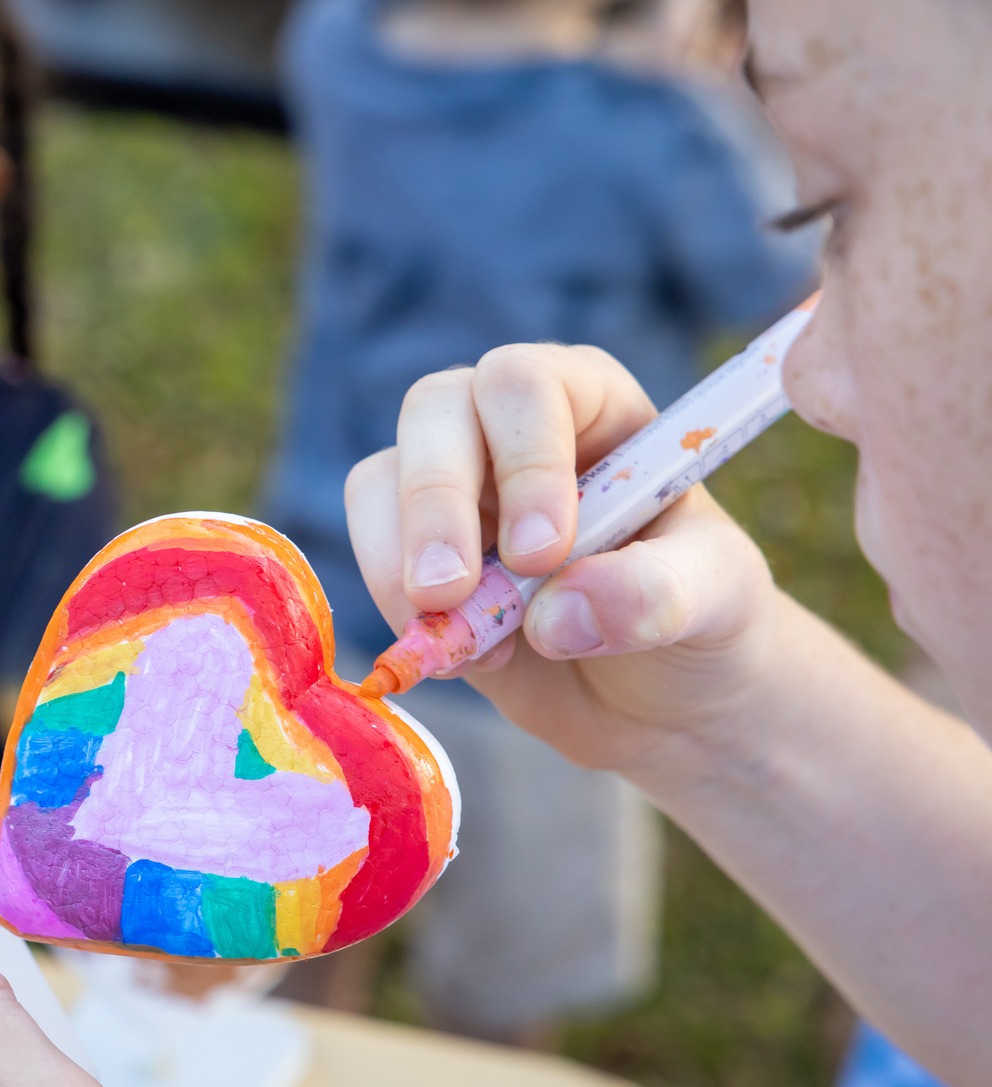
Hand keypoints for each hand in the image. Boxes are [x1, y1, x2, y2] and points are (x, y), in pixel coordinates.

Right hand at [345, 344, 791, 776]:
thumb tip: (560, 612)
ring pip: (380, 478)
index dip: (524, 460)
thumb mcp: (720, 600)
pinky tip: (460, 652)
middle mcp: (509, 426)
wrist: (663, 699)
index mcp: (592, 403)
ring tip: (465, 639)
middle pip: (434, 409)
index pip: (528, 387)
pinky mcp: (410, 548)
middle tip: (451, 594)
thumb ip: (660, 594)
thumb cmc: (702, 621)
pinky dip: (393, 605)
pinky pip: (368, 548)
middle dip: (435, 503)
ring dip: (400, 562)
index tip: (541, 555)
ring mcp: (452, 484)